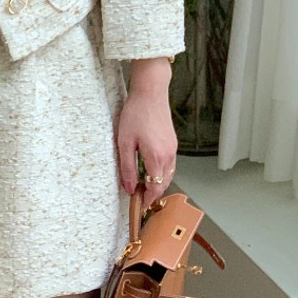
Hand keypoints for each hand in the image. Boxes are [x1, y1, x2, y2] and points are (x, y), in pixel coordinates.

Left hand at [116, 57, 176, 194]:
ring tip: (143, 185)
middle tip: (139, 197)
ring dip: (157, 183)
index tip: (139, 205)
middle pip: (163, 183)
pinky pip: (169, 165)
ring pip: (168, 174)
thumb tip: (130, 188)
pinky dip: (161, 172)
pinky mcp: (172, 142)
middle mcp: (168, 155)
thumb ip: (128, 168)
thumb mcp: (125, 142)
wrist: (151, 92)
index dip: (148, 199)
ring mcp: (173, 148)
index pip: (155, 187)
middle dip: (153, 193)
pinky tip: (150, 169)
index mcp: (156, 156)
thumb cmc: (136, 113)